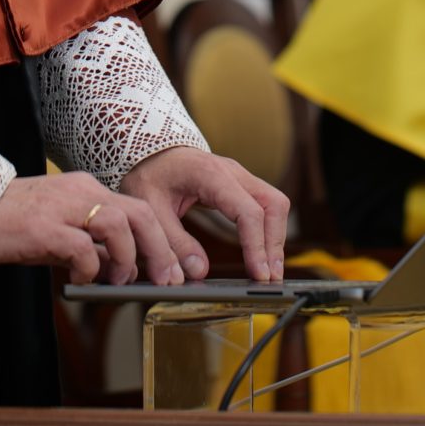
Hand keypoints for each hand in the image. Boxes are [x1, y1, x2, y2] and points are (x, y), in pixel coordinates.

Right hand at [0, 171, 185, 285]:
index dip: (160, 240)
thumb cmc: (8, 225)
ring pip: (120, 225)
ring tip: (119, 280)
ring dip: (128, 259)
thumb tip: (120, 267)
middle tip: (166, 280)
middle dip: (160, 250)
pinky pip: (83, 248)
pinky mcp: (43, 228)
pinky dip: (91, 268)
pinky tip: (80, 279)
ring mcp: (62, 207)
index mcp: (84, 188)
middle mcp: (79, 191)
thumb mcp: (56, 229)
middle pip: (140, 214)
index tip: (170, 269)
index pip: (137, 209)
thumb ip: (87, 241)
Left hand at [120, 146, 292, 282]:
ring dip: (275, 237)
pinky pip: (265, 204)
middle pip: (273, 204)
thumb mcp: (150, 209)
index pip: (248, 211)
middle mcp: (233, 172)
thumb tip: (198, 272)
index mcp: (211, 176)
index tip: (258, 274)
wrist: (149, 147)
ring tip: (269, 271)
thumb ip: (173, 242)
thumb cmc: (149, 173)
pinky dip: (268, 229)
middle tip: (269, 278)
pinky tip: (261, 253)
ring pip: (275, 204)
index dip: (256, 245)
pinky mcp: (240, 184)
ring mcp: (240, 176)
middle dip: (274, 243)